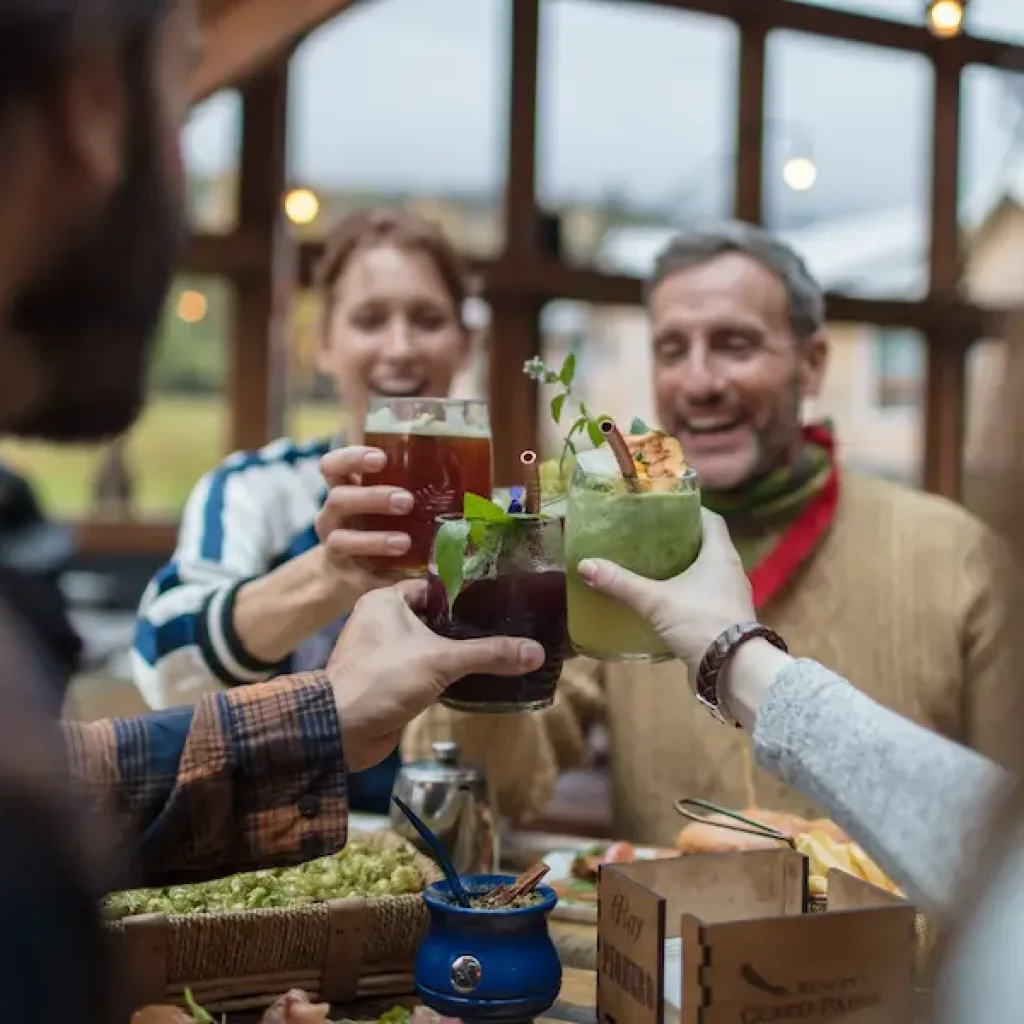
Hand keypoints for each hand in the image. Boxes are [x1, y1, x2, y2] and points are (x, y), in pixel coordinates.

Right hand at [308, 445, 415, 610]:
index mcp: (344, 490)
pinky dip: (384, 577)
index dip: (352, 458)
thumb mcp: (386, 506)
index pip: (334, 466)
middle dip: (373, 498)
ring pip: (343, 539)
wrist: (347, 575)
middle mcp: (334, 516)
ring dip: (375, 540)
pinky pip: (358, 577)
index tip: (380, 459)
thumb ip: (412, 493)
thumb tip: (475, 489)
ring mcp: (335, 547)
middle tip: (406, 501)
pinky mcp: (345, 577)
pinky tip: (407, 577)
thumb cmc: (377, 527)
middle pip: (339, 499)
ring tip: (404, 542)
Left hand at [326, 581, 544, 772]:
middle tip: (506, 625)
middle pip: (435, 617)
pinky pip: (426, 671)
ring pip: (431, 646)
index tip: (498, 597)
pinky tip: (478, 678)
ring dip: (458, 653)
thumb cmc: (382, 680)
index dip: (464, 592)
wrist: (341, 731)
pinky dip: (448, 675)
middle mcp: (382, 622)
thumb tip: (536, 651)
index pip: (433, 587)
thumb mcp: (441, 660)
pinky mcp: (391, 682)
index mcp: (385, 601)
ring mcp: (386, 654)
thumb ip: (489, 654)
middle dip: (466, 626)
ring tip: (499, 650)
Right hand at [576, 508, 755, 674]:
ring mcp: (731, 597)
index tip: (666, 508)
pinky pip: (706, 596)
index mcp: (721, 555)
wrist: (733, 670)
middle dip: (681, 539)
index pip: (711, 519)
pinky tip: (667, 600)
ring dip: (686, 568)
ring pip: (708, 572)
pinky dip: (689, 593)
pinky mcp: (726, 619)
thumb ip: (621, 583)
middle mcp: (731, 571)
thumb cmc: (700, 623)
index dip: (691, 510)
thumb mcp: (656, 601)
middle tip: (651, 536)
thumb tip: (585, 565)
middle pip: (707, 545)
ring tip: (655, 566)